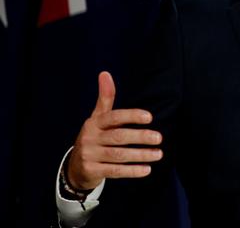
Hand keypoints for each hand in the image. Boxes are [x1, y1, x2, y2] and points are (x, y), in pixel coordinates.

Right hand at [66, 71, 163, 190]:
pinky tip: (147, 169)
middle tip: (159, 138)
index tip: (150, 117)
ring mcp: (90, 155)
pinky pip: (115, 171)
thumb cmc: (94, 137)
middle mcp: (90, 138)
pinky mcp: (92, 171)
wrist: (75, 166)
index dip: (131, 116)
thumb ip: (105, 97)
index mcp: (94, 123)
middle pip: (118, 137)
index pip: (114, 117)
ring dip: (140, 155)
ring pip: (119, 156)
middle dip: (140, 137)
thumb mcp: (97, 117)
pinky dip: (131, 171)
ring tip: (158, 154)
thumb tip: (105, 73)